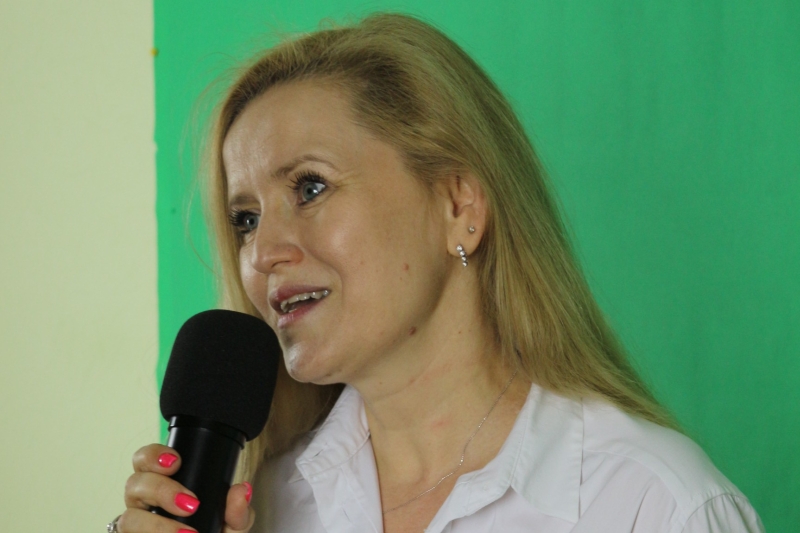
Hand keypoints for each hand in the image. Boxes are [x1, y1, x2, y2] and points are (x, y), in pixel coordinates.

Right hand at [118, 443, 254, 532]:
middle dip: (161, 490)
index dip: (153, 455)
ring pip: (127, 517)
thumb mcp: (232, 526)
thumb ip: (239, 510)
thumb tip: (241, 491)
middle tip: (191, 504)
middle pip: (134, 483)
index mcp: (163, 486)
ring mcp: (135, 526)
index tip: (176, 462)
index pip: (145, 460)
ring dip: (156, 524)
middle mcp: (143, 504)